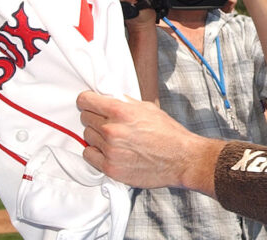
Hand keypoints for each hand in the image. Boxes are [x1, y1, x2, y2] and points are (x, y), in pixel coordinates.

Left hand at [79, 91, 208, 189]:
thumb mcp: (148, 108)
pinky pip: (89, 155)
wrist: (181, 159)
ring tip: (113, 139)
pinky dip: (95, 153)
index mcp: (121, 111)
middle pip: (85, 118)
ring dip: (96, 136)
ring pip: (87, 137)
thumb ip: (125, 103)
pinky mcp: (110, 168)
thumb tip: (110, 99)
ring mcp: (110, 150)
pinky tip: (109, 151)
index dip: (87, 101)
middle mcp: (112, 129)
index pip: (85, 101)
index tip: (89, 104)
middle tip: (107, 123)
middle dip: (94, 118)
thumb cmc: (168, 133)